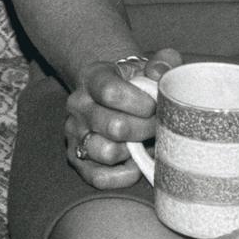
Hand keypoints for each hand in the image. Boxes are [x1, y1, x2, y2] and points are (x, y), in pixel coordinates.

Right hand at [63, 49, 181, 189]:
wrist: (115, 96)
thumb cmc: (137, 83)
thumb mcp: (150, 66)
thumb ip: (163, 61)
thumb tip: (158, 74)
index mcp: (92, 77)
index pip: (110, 92)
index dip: (141, 103)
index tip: (155, 105)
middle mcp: (78, 104)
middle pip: (115, 127)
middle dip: (146, 129)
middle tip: (157, 125)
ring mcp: (75, 133)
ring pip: (106, 152)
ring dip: (134, 152)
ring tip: (144, 142)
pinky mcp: (77, 159)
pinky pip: (98, 177)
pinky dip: (122, 175)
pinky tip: (134, 162)